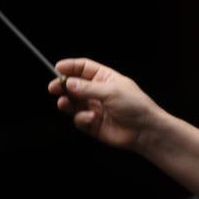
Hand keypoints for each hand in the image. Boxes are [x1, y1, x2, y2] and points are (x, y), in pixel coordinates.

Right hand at [47, 57, 163, 150]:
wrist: (144, 131)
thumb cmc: (135, 106)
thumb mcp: (111, 91)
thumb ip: (87, 88)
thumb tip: (68, 82)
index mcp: (105, 78)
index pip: (83, 68)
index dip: (70, 67)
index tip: (57, 68)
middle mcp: (97, 91)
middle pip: (74, 85)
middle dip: (63, 85)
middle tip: (53, 88)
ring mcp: (94, 108)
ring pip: (73, 103)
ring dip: (67, 102)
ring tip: (64, 103)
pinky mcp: (92, 124)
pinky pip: (79, 119)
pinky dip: (81, 118)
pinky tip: (90, 118)